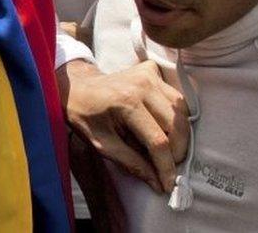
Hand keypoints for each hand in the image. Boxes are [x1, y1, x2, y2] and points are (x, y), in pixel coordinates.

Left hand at [57, 60, 189, 193]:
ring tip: (165, 148)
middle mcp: (142, 85)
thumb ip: (130, 163)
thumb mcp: (101, 143)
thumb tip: (157, 182)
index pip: (157, 141)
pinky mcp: (151, 71)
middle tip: (166, 166)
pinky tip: (163, 125)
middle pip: (176, 126)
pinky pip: (176, 98)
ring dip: (179, 135)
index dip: (165, 166)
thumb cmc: (84, 115)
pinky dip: (176, 116)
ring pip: (181, 112)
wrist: (76, 87)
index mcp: (126, 103)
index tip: (167, 185)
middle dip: (176, 152)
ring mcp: (148, 75)